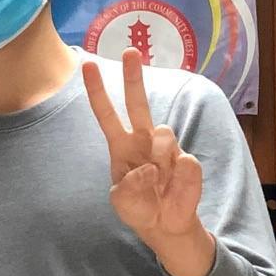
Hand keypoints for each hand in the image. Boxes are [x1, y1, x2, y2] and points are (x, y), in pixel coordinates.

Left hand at [83, 49, 213, 275]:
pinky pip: (182, 161)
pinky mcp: (188, 160)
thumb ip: (128, 185)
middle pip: (138, 103)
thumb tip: (148, 167)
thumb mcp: (121, 201)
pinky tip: (172, 186)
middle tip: (130, 51)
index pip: (107, 114)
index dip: (98, 92)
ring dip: (158, 158)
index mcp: (121, 146)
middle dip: (134, 76)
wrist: (165, 224)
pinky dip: (175, 177)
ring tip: (157, 182)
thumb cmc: (139, 207)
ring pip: (163, 134)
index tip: (87, 66)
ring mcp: (167, 148)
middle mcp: (144, 140)